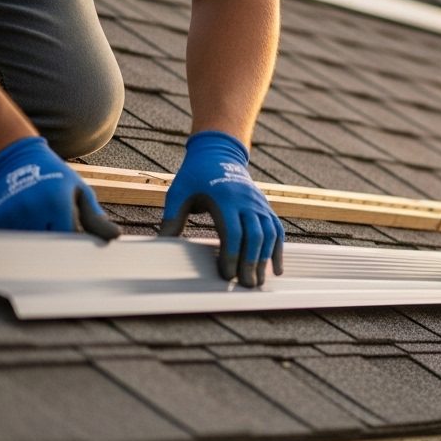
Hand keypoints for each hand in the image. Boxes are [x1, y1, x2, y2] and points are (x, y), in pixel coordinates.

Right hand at [0, 136, 119, 239]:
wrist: (16, 158)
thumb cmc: (54, 176)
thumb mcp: (79, 191)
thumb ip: (95, 217)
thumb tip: (115, 237)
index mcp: (57, 202)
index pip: (70, 239)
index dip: (74, 243)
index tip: (76, 239)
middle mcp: (32, 209)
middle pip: (50, 246)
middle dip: (57, 244)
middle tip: (58, 232)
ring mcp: (12, 215)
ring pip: (31, 246)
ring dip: (39, 241)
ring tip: (41, 222)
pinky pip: (14, 241)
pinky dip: (22, 238)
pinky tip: (26, 222)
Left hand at [159, 131, 283, 287]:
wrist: (218, 154)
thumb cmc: (195, 175)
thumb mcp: (178, 192)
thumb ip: (171, 218)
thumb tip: (161, 245)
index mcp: (225, 198)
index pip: (233, 233)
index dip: (231, 256)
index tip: (226, 275)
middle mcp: (246, 201)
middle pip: (255, 237)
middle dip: (251, 263)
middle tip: (246, 286)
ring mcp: (259, 204)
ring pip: (269, 235)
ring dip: (266, 260)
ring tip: (257, 282)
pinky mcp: (265, 207)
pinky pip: (277, 230)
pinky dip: (278, 250)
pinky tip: (276, 269)